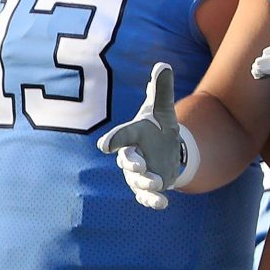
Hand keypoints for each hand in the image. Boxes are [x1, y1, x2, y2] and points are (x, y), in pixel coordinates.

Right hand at [96, 62, 195, 208]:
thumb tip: (162, 65)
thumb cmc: (157, 125)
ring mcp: (138, 173)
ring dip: (145, 183)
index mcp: (131, 136)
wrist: (163, 146)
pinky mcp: (148, 186)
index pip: (119, 138)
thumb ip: (160, 89)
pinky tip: (163, 204)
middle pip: (126, 162)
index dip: (113, 141)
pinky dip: (152, 201)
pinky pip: (145, 196)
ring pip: (136, 181)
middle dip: (132, 164)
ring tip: (159, 183)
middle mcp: (131, 156)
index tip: (106, 146)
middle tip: (141, 166)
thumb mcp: (162, 108)